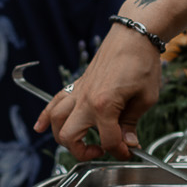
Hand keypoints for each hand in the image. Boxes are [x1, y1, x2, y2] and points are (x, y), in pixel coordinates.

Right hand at [35, 26, 163, 159]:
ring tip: (78, 143)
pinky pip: (54, 101)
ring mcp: (78, 91)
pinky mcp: (77, 84)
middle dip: (83, 151)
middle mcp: (85, 100)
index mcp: (104, 105)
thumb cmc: (142, 62)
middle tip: (102, 150)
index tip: (129, 151)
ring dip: (62, 137)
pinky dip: (45, 115)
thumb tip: (128, 142)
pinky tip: (40, 126)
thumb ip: (132, 123)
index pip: (108, 141)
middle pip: (70, 137)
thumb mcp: (145, 98)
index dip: (120, 151)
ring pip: (56, 121)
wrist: (134, 35)